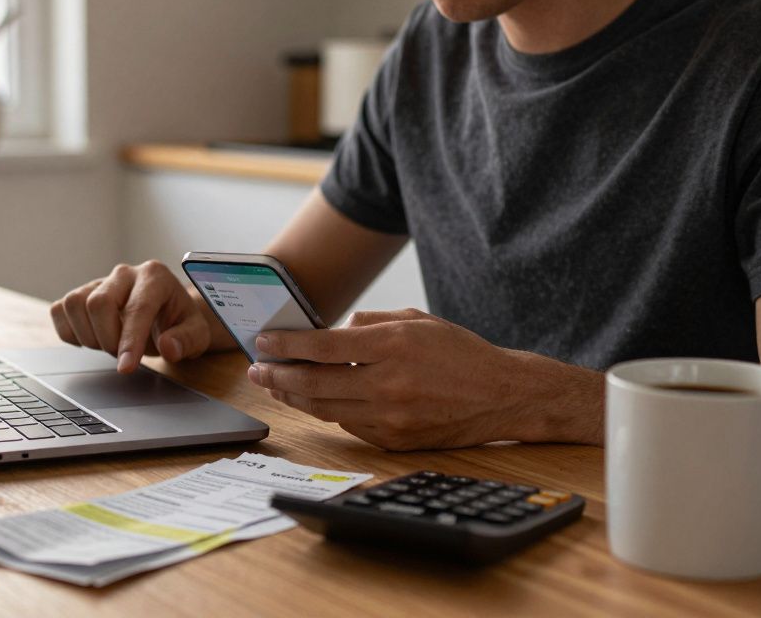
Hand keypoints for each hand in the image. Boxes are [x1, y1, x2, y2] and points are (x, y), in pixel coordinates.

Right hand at [49, 261, 212, 372]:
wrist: (166, 315)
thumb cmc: (180, 323)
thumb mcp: (196, 335)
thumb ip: (186, 341)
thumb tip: (169, 347)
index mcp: (155, 277)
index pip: (137, 308)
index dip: (129, 341)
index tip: (125, 368)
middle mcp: (124, 273)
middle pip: (98, 302)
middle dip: (107, 339)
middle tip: (122, 356)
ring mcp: (100, 281)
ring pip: (74, 304)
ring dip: (88, 335)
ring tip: (109, 345)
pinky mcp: (82, 293)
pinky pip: (60, 310)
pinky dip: (70, 331)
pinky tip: (91, 338)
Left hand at [247, 308, 602, 449]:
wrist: (503, 395)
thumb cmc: (459, 351)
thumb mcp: (416, 320)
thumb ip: (371, 324)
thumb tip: (332, 334)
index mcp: (392, 346)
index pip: (323, 347)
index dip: (286, 346)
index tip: (263, 342)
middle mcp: (388, 384)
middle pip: (315, 383)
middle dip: (278, 376)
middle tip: (257, 370)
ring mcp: (391, 417)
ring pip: (326, 409)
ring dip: (295, 397)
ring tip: (276, 386)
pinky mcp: (395, 440)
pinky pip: (349, 425)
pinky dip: (329, 411)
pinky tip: (315, 400)